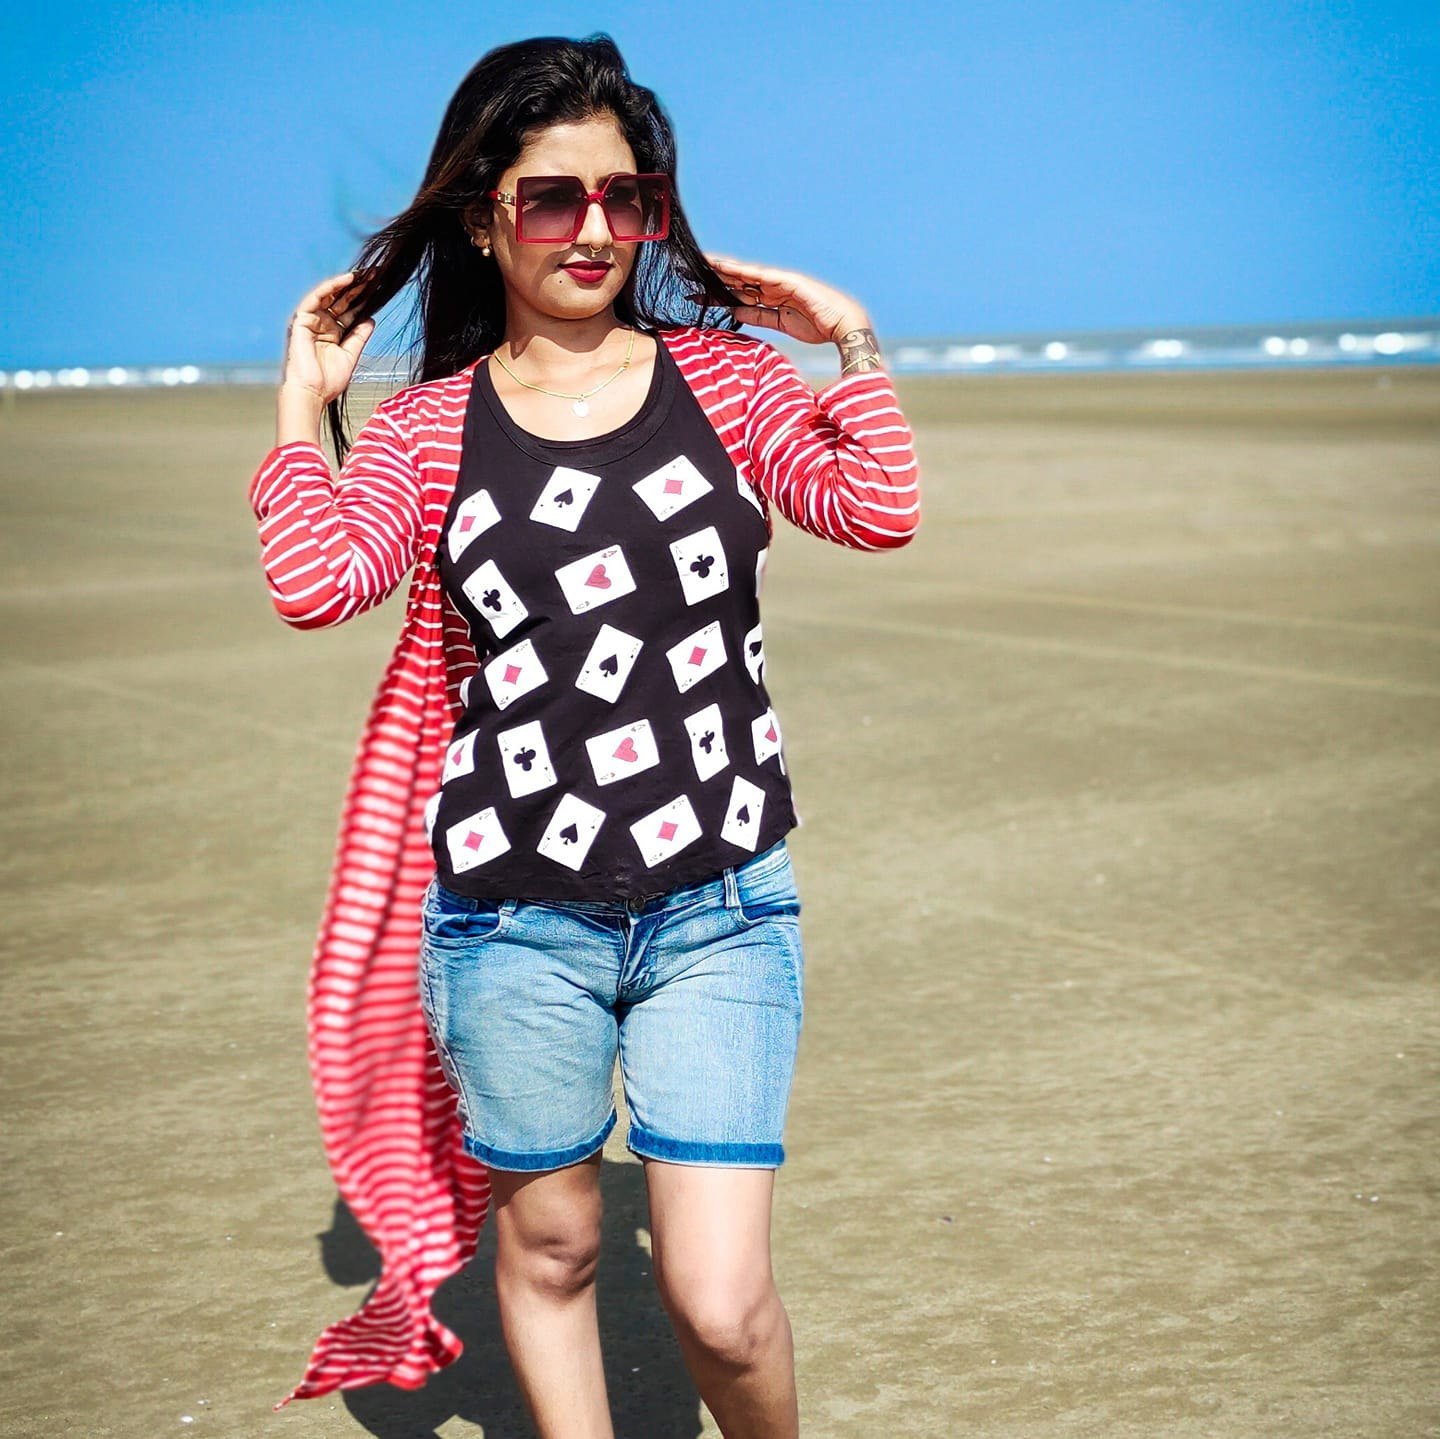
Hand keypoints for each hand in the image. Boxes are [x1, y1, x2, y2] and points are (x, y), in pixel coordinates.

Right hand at [279, 270, 375, 405]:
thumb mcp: (350, 355)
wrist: (312, 393)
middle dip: (357, 289)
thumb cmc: (328, 380)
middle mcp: (321, 325)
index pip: (349, 312)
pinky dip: (330, 287)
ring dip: (346, 284)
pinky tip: (346, 280)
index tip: (378, 289)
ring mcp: (311, 321)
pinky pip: (316, 298)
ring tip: (364, 275)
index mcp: (333, 334)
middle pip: (341, 302)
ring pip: (329, 296)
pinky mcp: (301, 319)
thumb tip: (371, 319)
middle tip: (374, 276)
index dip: (363, 301)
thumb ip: (359, 336)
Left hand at [695, 253, 870, 345]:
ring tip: (703, 263)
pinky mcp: (789, 281)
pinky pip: (762, 276)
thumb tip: (735, 312)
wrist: (844, 326)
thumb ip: (758, 317)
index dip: (719, 290)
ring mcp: (781, 281)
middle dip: (716, 276)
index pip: (740, 291)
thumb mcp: (780, 324)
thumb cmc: (818, 326)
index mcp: (772, 297)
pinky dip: (745, 271)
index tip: (698, 291)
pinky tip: (728, 267)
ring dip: (725, 268)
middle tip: (690, 272)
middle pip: (739, 279)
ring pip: (747, 274)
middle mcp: (774, 286)